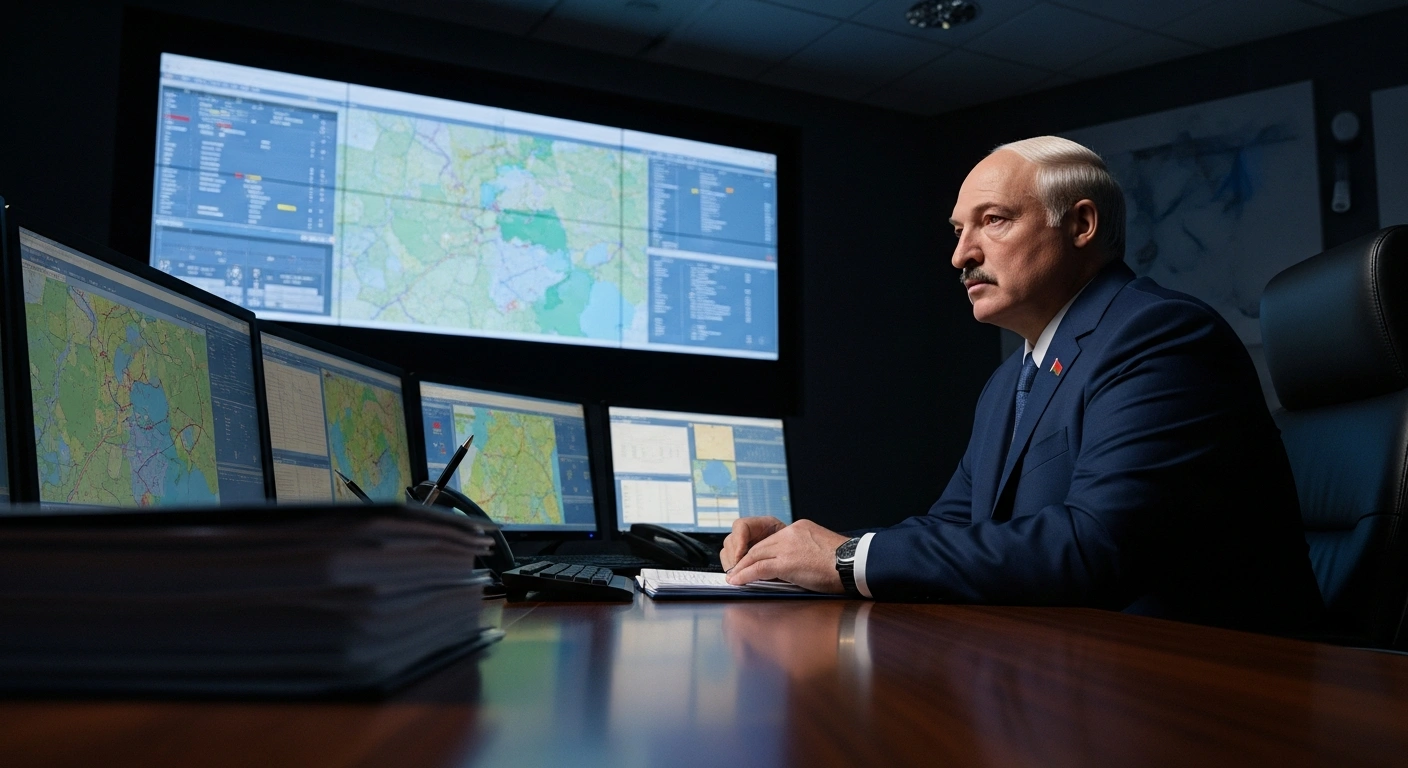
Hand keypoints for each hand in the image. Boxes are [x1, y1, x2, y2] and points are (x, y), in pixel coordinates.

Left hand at [725, 520, 848, 593]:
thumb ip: (802, 552)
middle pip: (760, 546)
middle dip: (745, 560)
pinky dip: (745, 575)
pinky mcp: (787, 561)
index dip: (757, 552)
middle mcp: (791, 532)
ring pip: (756, 555)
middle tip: (736, 571)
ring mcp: (788, 546)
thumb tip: (789, 568)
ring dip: (742, 568)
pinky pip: (759, 568)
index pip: (771, 540)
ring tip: (734, 578)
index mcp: (799, 527)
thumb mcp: (819, 550)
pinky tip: (737, 581)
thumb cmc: (845, 563)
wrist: (856, 563)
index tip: (749, 562)